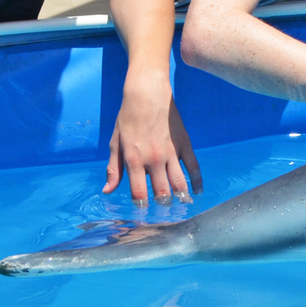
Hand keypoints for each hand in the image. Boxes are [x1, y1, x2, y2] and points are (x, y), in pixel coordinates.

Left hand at [103, 83, 202, 203]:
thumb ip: (114, 169)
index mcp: (135, 160)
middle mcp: (154, 160)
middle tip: (163, 211)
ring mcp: (172, 153)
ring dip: (181, 198)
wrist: (147, 94)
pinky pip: (194, 167)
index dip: (141, 206)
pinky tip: (197, 191)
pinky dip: (198, 181)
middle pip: (162, 193)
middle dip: (162, 205)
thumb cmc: (127, 118)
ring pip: (179, 183)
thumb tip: (108, 190)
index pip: (139, 193)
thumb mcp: (115, 143)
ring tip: (181, 206)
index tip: (142, 212)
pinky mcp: (185, 144)